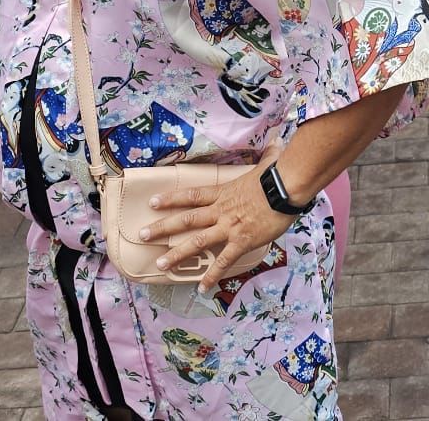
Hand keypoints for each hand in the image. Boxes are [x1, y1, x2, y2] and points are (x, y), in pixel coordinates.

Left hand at [140, 149, 300, 293]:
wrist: (286, 188)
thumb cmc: (278, 175)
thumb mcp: (269, 164)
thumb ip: (269, 156)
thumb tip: (278, 142)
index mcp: (224, 193)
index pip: (192, 195)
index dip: (170, 198)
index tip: (152, 202)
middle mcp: (220, 211)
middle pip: (186, 219)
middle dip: (162, 227)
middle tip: (142, 235)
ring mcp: (229, 227)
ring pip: (197, 242)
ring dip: (177, 254)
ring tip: (160, 265)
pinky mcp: (241, 241)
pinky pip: (223, 261)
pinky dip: (212, 275)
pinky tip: (201, 288)